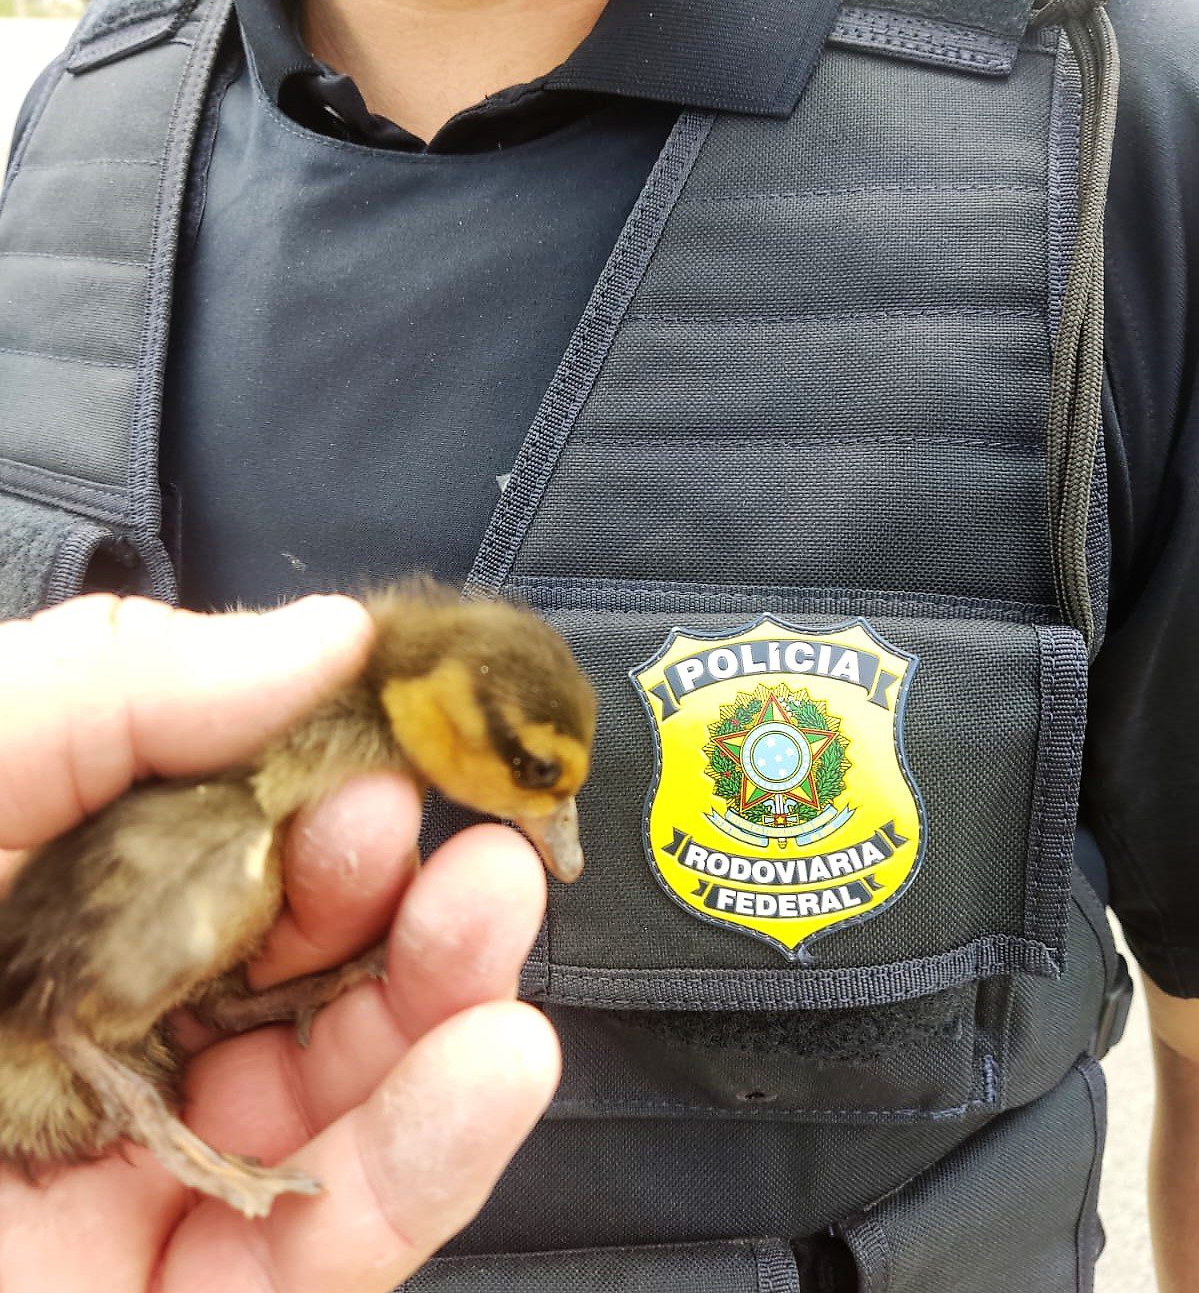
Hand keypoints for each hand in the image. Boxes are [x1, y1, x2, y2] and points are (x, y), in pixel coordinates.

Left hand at [0, 594, 559, 1291]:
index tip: (412, 738)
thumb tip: (335, 636)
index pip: (241, 827)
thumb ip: (113, 683)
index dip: (338, 776)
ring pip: (350, 1090)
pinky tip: (498, 1062)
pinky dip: (431, 1156)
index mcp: (62, 900)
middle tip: (467, 842)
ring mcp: (155, 1172)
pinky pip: (335, 1242)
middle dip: (404, 890)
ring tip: (493, 917)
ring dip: (447, 1003)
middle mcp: (120, 1024)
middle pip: (312, 958)